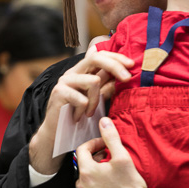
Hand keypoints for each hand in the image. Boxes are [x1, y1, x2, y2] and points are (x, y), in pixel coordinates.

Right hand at [29, 47, 132, 174]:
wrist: (57, 134)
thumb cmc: (79, 116)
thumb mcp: (97, 98)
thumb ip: (107, 85)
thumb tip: (125, 74)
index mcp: (82, 71)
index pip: (100, 54)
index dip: (116, 56)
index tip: (131, 64)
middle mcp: (73, 72)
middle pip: (96, 57)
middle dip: (115, 66)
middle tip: (127, 79)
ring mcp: (65, 81)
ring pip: (93, 80)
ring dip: (96, 100)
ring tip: (90, 112)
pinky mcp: (59, 92)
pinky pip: (82, 99)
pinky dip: (84, 111)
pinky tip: (78, 118)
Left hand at [76, 117, 146, 187]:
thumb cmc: (129, 187)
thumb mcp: (122, 158)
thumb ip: (111, 138)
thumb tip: (103, 121)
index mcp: (86, 171)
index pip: (82, 150)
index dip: (93, 144)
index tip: (104, 146)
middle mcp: (81, 187)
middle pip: (83, 167)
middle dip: (94, 161)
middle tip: (110, 161)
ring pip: (85, 184)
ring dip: (94, 178)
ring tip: (110, 178)